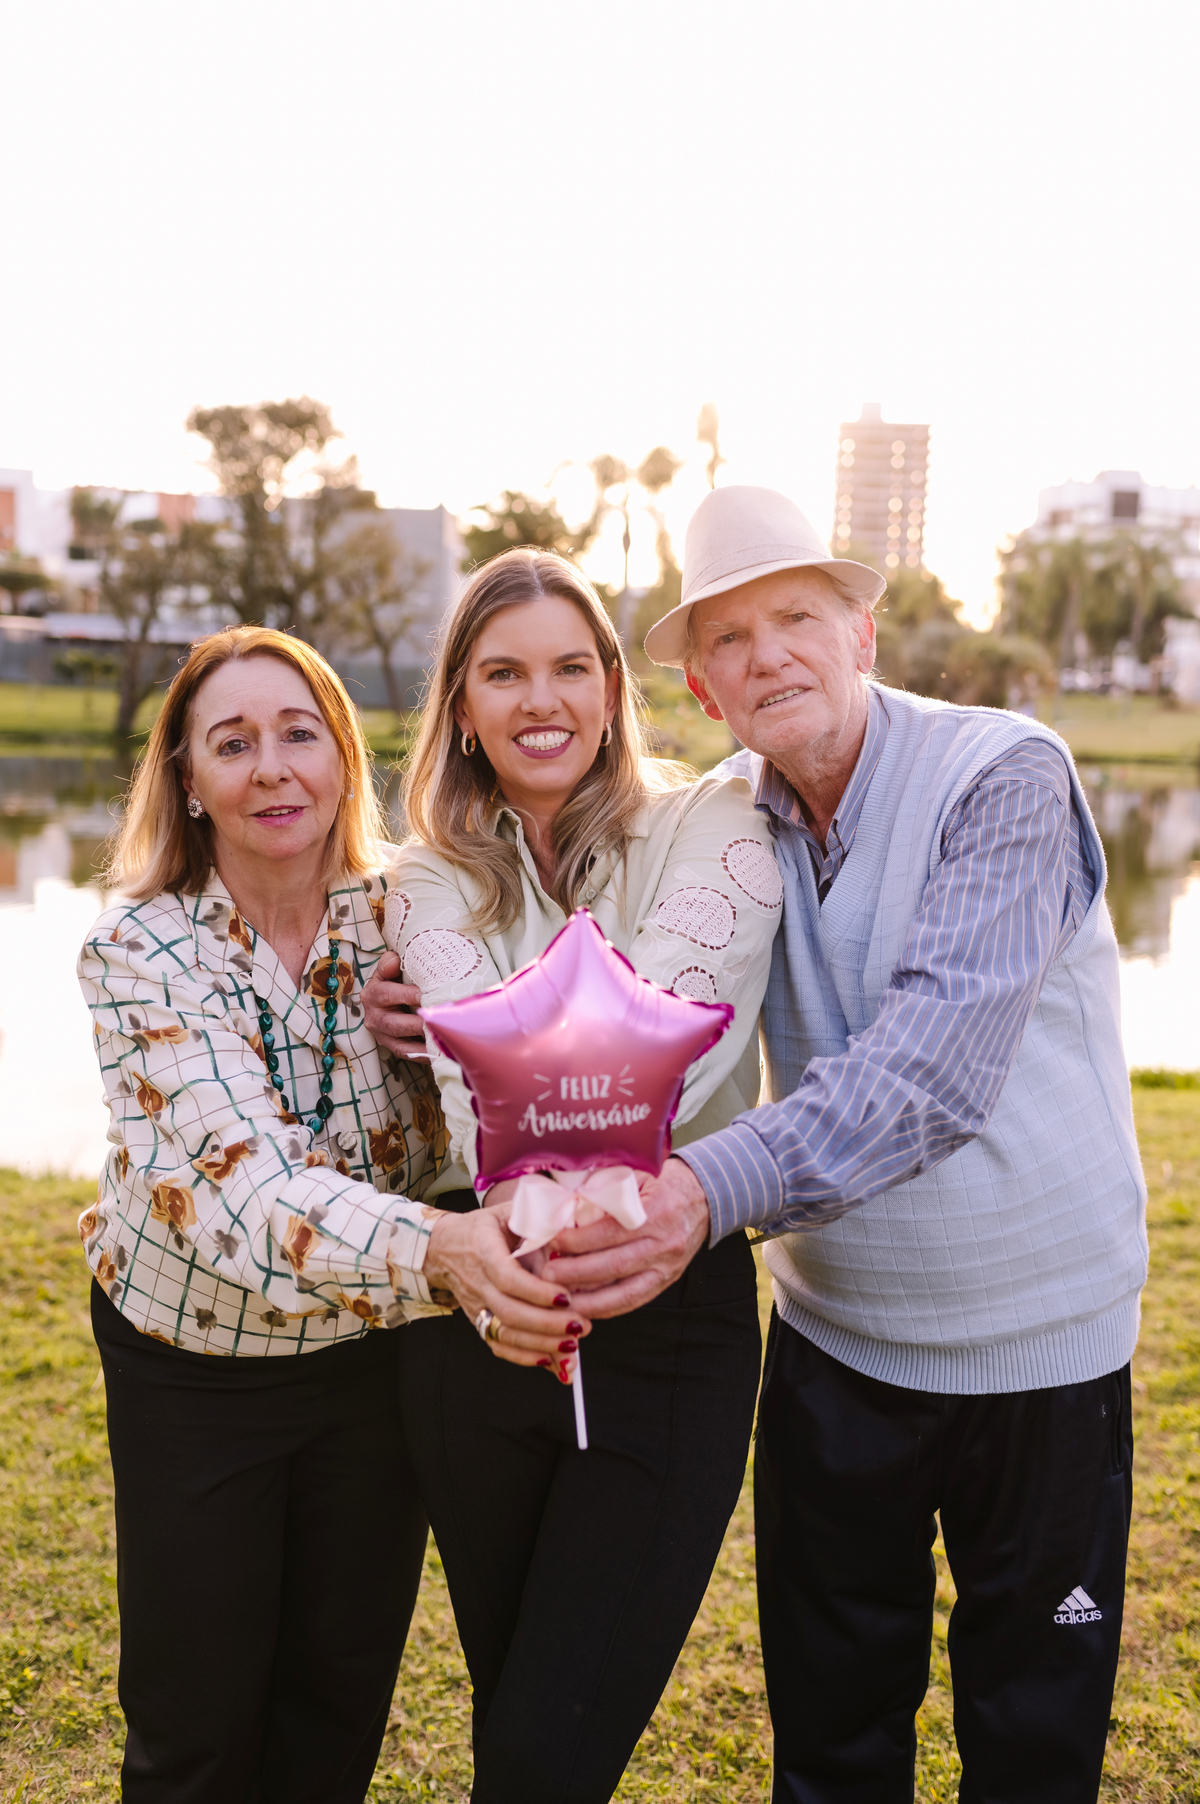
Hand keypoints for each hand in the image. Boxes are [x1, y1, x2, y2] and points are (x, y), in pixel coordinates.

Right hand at [362, 952, 429, 1060]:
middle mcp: (374, 1017)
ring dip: (421, 1041)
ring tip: (441, 1036)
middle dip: (417, 1023)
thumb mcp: (390, 968)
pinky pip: (408, 1054)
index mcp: (372, 994)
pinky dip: (423, 1054)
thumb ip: (390, 963)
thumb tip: (395, 961)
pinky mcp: (393, 1048)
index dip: (407, 995)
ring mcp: (382, 1036)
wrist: (390, 997)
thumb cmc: (396, 980)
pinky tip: (439, 1050)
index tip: (426, 994)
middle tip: (438, 1019)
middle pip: (394, 1024)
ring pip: (401, 1043)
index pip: (386, 994)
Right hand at [425, 1206, 587, 1381]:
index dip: (537, 1291)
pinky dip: (524, 1357)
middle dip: (548, 1324)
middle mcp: (478, 1283)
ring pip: (505, 1334)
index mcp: (484, 1251)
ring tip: (572, 1346)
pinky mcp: (479, 1322)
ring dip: (541, 1344)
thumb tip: (571, 1233)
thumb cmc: (482, 1229)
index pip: (508, 1277)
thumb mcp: (508, 1213)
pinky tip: (549, 1360)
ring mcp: (476, 1306)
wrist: (443, 1249)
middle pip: (509, 1312)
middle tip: (580, 1325)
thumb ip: (537, 1220)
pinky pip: (499, 1346)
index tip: (566, 1296)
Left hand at [541, 1157, 709, 1318]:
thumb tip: (563, 1201)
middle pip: (614, 1265)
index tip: (552, 1241)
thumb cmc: (663, 1182)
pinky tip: (584, 1307)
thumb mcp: (636, 1175)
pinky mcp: (666, 1281)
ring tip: (559, 1297)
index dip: (578, 1240)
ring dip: (588, 1298)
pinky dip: (607, 1307)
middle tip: (545, 1274)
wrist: (702, 1197)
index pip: (610, 1232)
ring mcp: (667, 1266)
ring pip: (624, 1291)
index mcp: (657, 1211)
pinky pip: (634, 1300)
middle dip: (575, 1272)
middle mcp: (664, 1243)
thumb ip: (605, 1187)